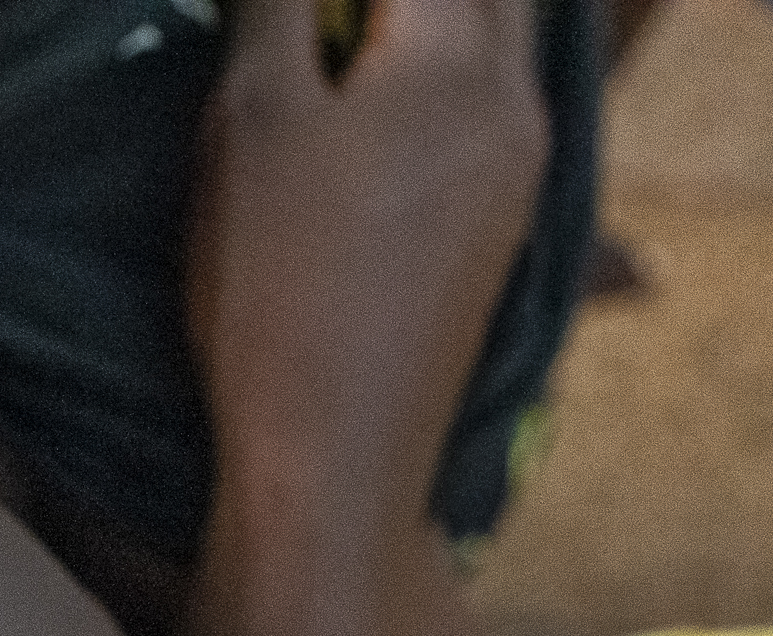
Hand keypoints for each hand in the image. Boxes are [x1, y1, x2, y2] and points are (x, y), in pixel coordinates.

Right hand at [187, 0, 547, 494]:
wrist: (333, 454)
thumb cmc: (277, 283)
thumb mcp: (251, 119)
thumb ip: (275, 7)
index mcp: (456, 56)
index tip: (289, 14)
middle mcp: (514, 101)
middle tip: (318, 26)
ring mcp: (520, 169)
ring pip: (496, 39)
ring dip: (430, 22)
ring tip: (342, 42)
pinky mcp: (503, 226)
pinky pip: (492, 100)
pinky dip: (441, 69)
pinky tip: (373, 101)